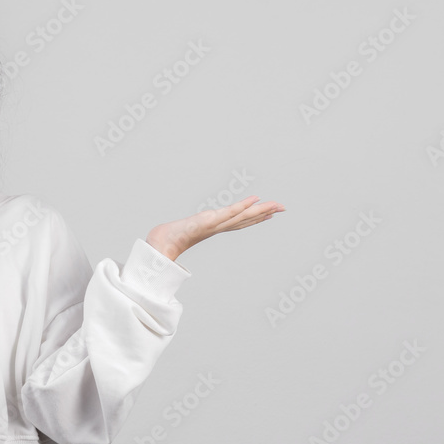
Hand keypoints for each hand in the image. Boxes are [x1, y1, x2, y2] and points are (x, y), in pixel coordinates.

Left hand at [145, 196, 285, 260]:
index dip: (255, 218)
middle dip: (265, 213)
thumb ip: (189, 228)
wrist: (160, 243)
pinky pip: (229, 213)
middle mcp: (217, 226)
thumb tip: (192, 227)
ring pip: (242, 216)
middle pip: (245, 219)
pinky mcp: (208, 221)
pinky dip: (243, 206)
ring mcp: (214, 224)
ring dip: (260, 210)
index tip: (270, 214)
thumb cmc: (169, 237)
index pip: (238, 221)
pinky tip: (255, 200)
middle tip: (283, 207)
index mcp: (214, 228)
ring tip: (276, 205)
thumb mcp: (185, 229)